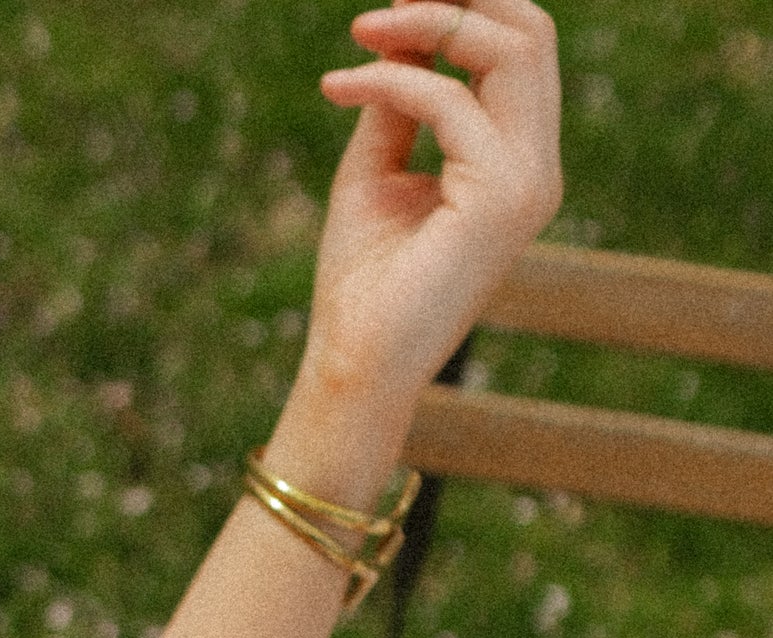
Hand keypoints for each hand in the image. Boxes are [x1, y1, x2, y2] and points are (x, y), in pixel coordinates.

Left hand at [304, 0, 561, 415]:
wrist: (357, 364)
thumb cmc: (363, 281)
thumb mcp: (377, 168)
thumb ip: (398, 98)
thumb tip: (398, 27)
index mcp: (517, 164)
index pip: (522, 50)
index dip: (469, 7)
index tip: (394, 7)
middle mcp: (536, 170)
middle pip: (532, 31)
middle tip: (381, 8)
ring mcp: (528, 183)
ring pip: (510, 46)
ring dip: (428, 21)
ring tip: (360, 30)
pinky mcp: (501, 198)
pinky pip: (449, 99)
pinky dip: (389, 78)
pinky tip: (337, 87)